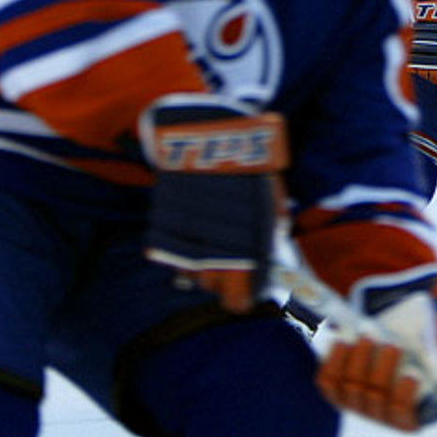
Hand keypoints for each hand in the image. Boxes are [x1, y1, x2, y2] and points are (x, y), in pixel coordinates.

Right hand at [141, 94, 288, 311]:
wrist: (208, 136)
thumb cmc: (248, 166)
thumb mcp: (270, 198)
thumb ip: (270, 226)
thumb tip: (273, 243)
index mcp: (244, 250)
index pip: (236, 297)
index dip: (240, 300)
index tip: (244, 297)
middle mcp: (212, 252)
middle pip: (212, 287)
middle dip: (222, 281)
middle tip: (231, 265)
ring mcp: (185, 240)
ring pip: (190, 272)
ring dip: (200, 265)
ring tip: (211, 245)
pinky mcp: (163, 225)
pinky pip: (169, 251)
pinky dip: (180, 247)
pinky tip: (192, 231)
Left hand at [317, 275, 436, 431]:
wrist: (406, 335)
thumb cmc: (430, 345)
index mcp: (412, 414)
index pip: (403, 416)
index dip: (404, 398)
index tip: (412, 375)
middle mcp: (382, 415)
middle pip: (375, 398)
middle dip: (381, 369)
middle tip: (390, 343)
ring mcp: (358, 404)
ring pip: (350, 388)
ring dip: (357, 360)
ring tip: (367, 336)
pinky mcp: (338, 390)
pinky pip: (328, 382)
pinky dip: (333, 362)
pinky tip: (342, 342)